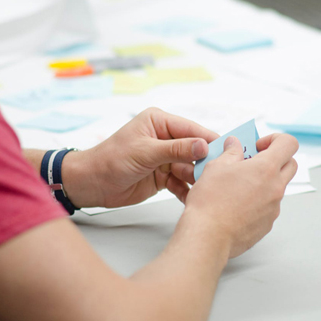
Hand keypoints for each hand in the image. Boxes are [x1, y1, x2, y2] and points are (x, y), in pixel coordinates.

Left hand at [62, 108, 218, 207]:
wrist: (91, 184)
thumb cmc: (111, 160)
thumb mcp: (145, 152)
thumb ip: (176, 149)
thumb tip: (204, 146)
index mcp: (160, 122)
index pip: (192, 130)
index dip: (210, 141)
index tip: (228, 152)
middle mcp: (165, 138)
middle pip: (195, 150)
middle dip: (205, 163)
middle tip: (219, 175)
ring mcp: (165, 158)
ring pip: (191, 168)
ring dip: (197, 179)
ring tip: (207, 190)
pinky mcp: (164, 176)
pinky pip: (182, 182)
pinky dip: (187, 191)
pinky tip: (194, 199)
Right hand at [182, 133, 298, 258]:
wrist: (208, 236)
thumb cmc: (210, 201)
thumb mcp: (216, 167)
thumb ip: (230, 152)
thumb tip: (234, 144)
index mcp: (266, 169)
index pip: (289, 144)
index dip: (275, 139)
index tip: (258, 146)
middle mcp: (275, 188)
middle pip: (291, 165)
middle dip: (275, 159)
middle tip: (253, 162)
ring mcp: (274, 208)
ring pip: (278, 187)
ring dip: (264, 181)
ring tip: (239, 186)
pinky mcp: (267, 224)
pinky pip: (268, 206)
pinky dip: (258, 201)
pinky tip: (236, 205)